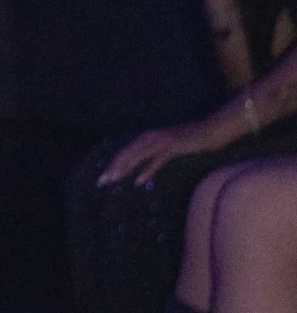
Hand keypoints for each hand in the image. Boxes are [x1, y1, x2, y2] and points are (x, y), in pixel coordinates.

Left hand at [97, 122, 220, 186]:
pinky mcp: (173, 147)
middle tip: (101, 182)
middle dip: (113, 168)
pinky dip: (146, 171)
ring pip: (138, 156)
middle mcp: (151, 137)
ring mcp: (161, 141)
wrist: (210, 130)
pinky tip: (138, 182)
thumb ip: (154, 154)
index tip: (102, 178)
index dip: (113, 164)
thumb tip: (141, 168)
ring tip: (114, 180)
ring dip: (125, 168)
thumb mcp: (168, 147)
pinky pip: (157, 160)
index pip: (125, 152)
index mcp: (147, 137)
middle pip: (127, 153)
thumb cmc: (189, 141)